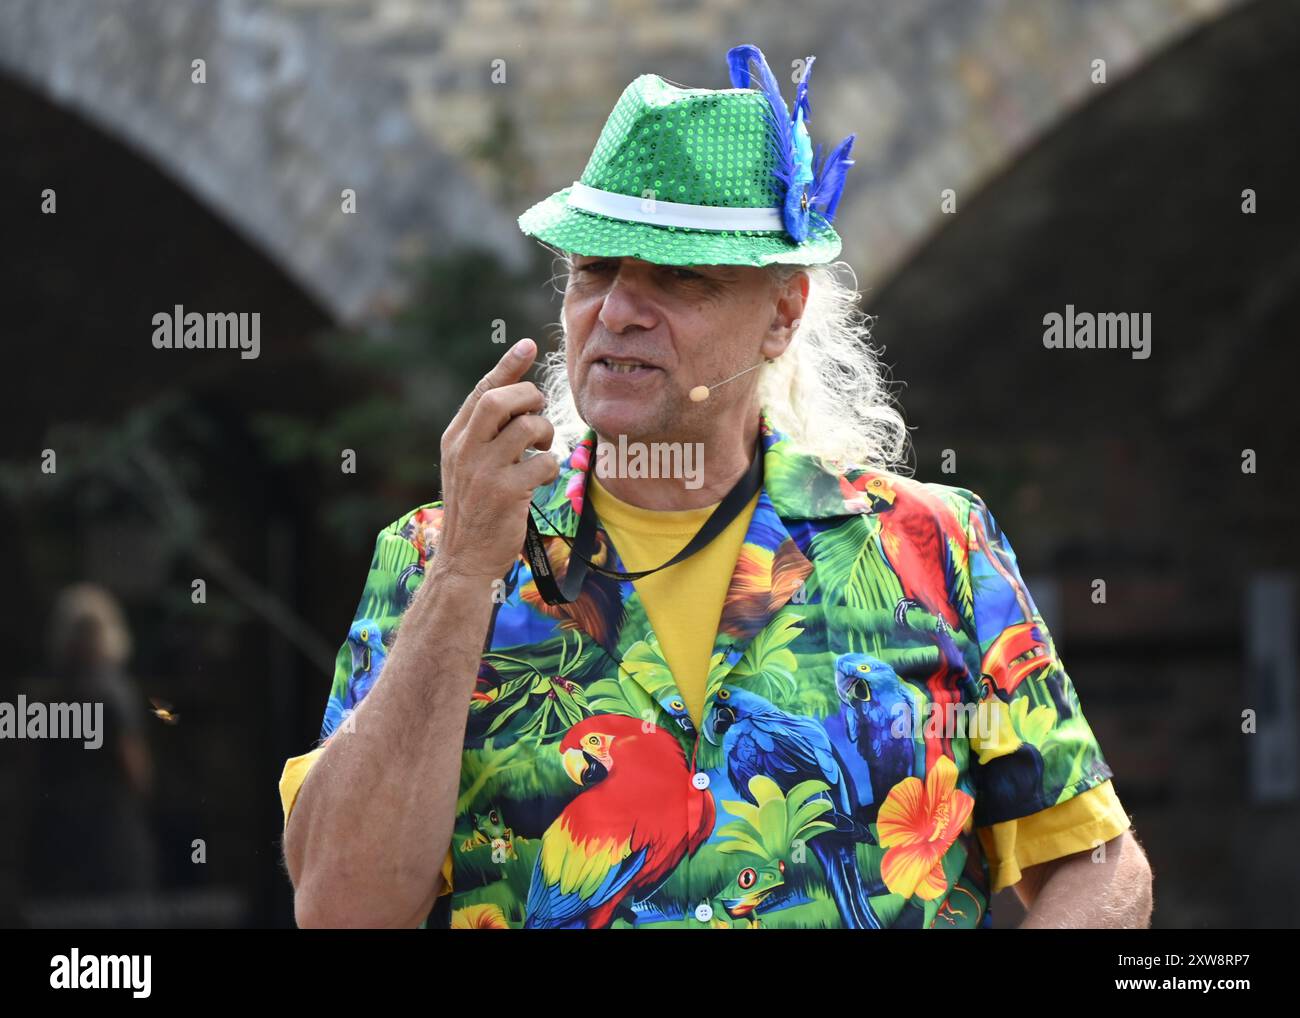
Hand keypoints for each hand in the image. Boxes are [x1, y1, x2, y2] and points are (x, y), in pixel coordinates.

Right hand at [436, 338, 558, 581]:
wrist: (465, 560)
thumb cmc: (475, 511)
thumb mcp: (468, 468)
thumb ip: (485, 436)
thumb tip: (517, 399)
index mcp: (454, 440)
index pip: (482, 391)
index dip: (508, 366)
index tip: (529, 345)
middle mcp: (464, 451)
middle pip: (500, 400)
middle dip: (529, 399)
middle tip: (538, 416)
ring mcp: (483, 471)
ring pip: (526, 428)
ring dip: (544, 434)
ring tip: (541, 450)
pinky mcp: (505, 493)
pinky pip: (543, 463)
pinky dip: (551, 467)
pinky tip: (542, 480)